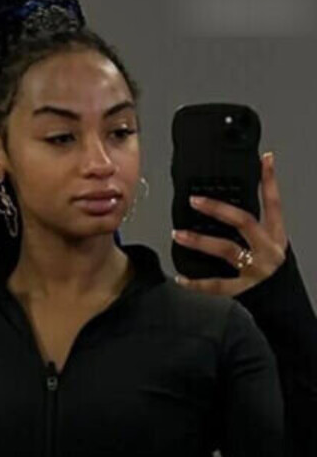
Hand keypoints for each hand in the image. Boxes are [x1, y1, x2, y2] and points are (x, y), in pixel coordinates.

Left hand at [172, 151, 287, 295]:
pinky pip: (216, 285)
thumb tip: (226, 206)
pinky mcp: (243, 288)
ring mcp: (255, 268)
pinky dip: (196, 283)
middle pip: (244, 222)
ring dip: (200, 242)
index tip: (265, 159)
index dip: (270, 180)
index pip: (273, 202)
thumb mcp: (269, 240)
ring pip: (227, 250)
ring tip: (178, 234)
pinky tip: (180, 278)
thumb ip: (252, 225)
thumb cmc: (268, 265)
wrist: (278, 297)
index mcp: (275, 234)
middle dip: (219, 209)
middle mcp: (267, 248)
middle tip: (195, 201)